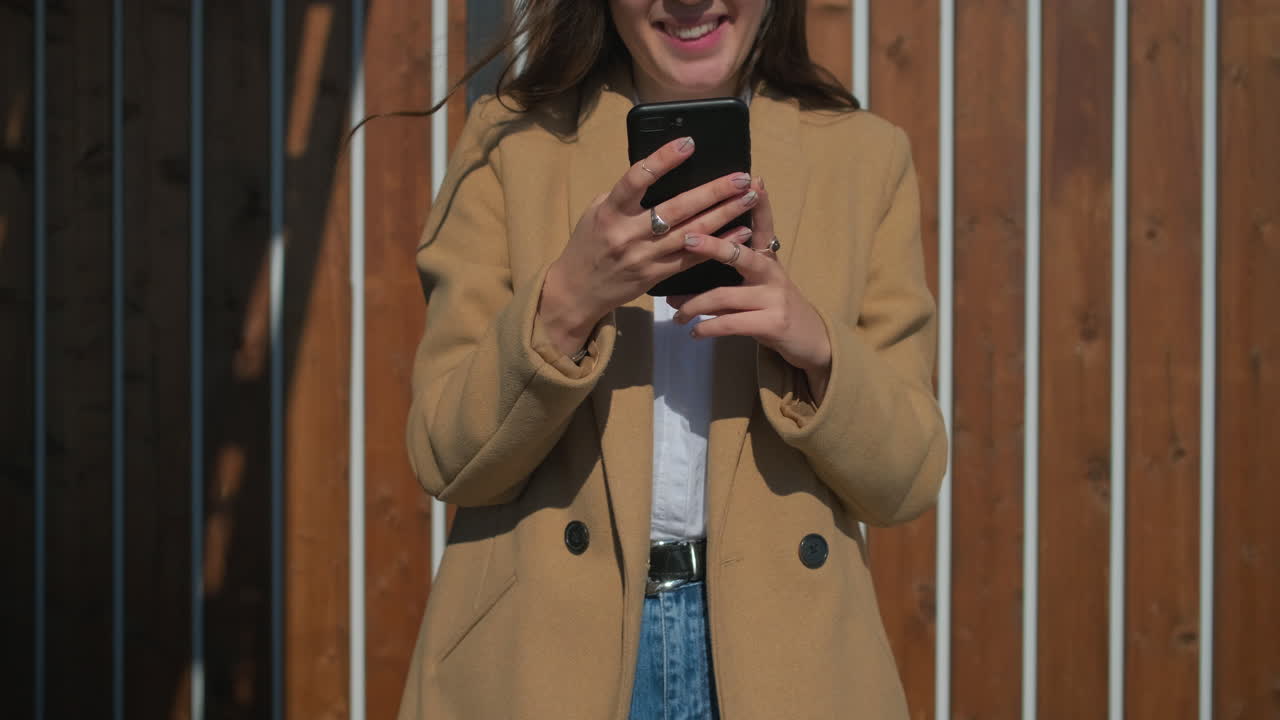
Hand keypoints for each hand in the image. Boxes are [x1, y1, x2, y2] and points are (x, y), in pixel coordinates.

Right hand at [538, 136, 759, 355]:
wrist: (577, 291)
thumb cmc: (588, 244)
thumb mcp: (596, 213)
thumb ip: (623, 195)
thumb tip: (657, 172)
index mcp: (610, 212)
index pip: (637, 180)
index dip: (663, 160)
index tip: (688, 143)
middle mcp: (628, 234)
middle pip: (677, 208)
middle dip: (713, 191)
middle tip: (741, 176)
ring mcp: (645, 257)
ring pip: (692, 233)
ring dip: (724, 214)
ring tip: (748, 197)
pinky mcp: (657, 276)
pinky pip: (693, 258)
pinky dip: (719, 244)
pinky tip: (740, 232)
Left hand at [669, 180, 832, 402]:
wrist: (810, 341)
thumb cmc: (773, 309)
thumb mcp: (755, 290)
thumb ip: (723, 284)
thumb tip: (676, 287)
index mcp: (768, 261)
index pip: (764, 226)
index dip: (760, 204)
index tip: (754, 179)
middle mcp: (773, 274)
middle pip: (739, 255)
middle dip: (712, 246)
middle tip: (687, 239)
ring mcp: (774, 299)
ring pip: (725, 296)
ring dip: (694, 305)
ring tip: (675, 314)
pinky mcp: (772, 324)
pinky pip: (731, 323)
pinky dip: (708, 328)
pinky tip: (694, 332)